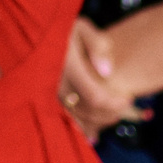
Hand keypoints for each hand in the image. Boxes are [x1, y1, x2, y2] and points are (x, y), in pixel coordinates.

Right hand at [57, 17, 143, 139]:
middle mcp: (55, 83)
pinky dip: (80, 127)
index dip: (115, 103)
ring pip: (76, 118)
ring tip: (113, 115)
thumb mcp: (81, 27)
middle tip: (124, 106)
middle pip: (88, 111)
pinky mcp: (46, 98)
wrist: (33, 32)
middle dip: (110, 113)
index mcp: (67, 66)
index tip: (129, 98)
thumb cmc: (61, 28)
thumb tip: (107, 71)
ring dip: (97, 121)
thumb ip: (97, 45)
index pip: (95, 96)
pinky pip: (64, 119)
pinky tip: (92, 135)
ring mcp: (48, 93)